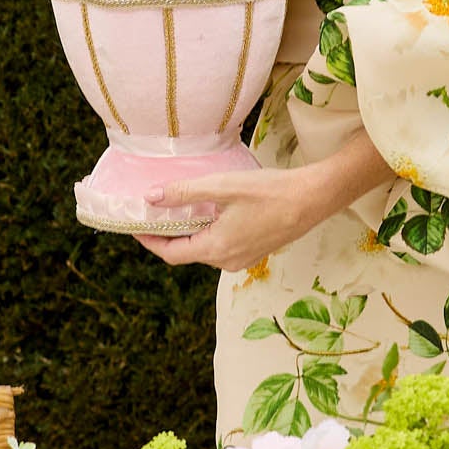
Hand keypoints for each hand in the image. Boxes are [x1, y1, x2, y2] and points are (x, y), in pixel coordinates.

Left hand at [137, 163, 329, 272]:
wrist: (313, 199)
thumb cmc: (270, 191)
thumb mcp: (222, 187)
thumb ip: (184, 193)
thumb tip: (150, 197)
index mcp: (216, 249)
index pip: (171, 254)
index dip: (150, 242)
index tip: (135, 227)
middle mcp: (227, 261)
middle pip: (187, 253)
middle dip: (168, 235)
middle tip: (154, 213)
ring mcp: (243, 259)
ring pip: (205, 250)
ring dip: (190, 233)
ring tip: (179, 209)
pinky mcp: (254, 251)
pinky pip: (221, 247)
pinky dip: (208, 232)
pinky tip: (210, 212)